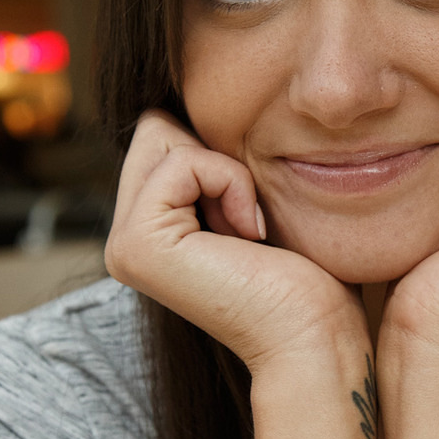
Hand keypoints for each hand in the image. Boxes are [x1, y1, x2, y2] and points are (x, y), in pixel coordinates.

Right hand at [104, 111, 361, 371]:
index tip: (252, 217)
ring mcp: (123, 245)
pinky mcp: (137, 244)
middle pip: (157, 126)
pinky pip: (184, 161)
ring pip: (165, 133)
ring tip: (248, 231)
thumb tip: (196, 103)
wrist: (316, 334)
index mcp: (146, 231)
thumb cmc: (306, 274)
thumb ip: (214, 165)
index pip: (163, 131)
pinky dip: (230, 183)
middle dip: (216, 156)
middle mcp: (122, 240)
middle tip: (249, 222)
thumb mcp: (250, 200)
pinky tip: (248, 236)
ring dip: (227, 171)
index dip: (220, 153)